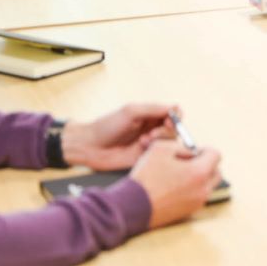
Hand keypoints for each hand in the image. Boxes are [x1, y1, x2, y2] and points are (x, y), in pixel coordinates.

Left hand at [61, 103, 180, 170]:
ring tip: (144, 140)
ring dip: (160, 139)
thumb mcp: (131, 111)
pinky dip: (154, 149)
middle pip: (174, 129)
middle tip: (153, 133)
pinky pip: (160, 154)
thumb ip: (153, 109)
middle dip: (167, 130)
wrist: (90, 146)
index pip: (173, 113)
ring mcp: (149, 143)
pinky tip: (140, 146)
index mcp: (149, 114)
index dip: (176, 116)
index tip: (170, 119)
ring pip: (169, 142)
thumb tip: (175, 108)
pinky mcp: (145, 157)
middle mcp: (152, 127)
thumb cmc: (107, 126)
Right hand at [131, 141, 222, 227]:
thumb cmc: (146, 176)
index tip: (192, 151)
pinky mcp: (188, 212)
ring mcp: (196, 203)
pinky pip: (197, 197)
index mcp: (200, 173)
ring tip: (178, 174)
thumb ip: (181, 146)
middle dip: (206, 164)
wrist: (132, 206)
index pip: (216, 155)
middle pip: (216, 172)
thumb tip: (190, 152)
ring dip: (198, 178)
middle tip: (189, 162)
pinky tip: (173, 186)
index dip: (204, 149)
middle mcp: (203, 190)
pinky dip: (191, 190)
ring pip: (207, 186)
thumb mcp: (161, 149)